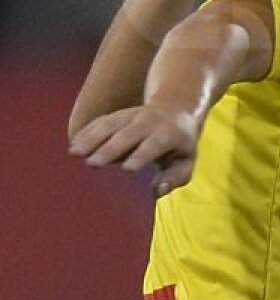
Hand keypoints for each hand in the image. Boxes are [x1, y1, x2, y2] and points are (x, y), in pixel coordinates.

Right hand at [68, 104, 199, 195]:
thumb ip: (175, 177)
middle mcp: (149, 121)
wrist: (175, 108)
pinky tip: (73, 144)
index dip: (141, 155)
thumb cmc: (180, 144)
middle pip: (128, 134)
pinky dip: (87, 131)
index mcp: (169, 134)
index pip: (154, 144)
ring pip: (110, 124)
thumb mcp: (186, 161)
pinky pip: (100, 121)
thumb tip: (157, 190)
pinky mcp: (117, 114)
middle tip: (92, 164)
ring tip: (74, 153)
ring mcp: (131, 115)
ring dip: (92, 137)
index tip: (127, 169)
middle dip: (110, 148)